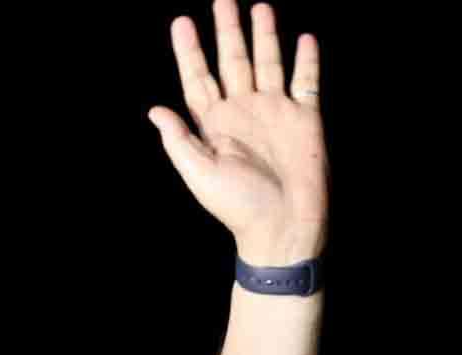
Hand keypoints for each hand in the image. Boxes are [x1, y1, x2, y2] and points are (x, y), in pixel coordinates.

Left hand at [149, 0, 326, 263]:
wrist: (284, 227)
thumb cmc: (238, 207)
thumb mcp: (200, 175)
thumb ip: (179, 141)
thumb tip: (154, 110)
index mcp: (215, 125)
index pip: (198, 79)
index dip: (189, 51)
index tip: (182, 22)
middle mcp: (244, 112)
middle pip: (232, 62)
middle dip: (227, 31)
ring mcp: (275, 112)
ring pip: (268, 63)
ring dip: (263, 36)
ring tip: (259, 7)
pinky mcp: (305, 119)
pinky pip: (306, 81)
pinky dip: (306, 60)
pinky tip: (303, 37)